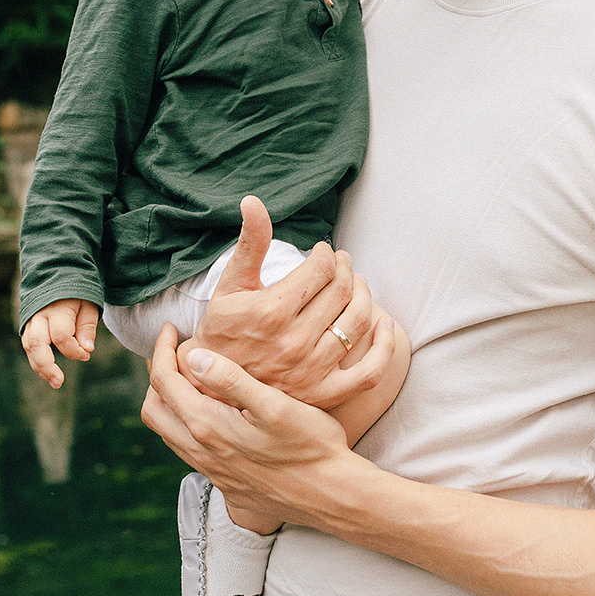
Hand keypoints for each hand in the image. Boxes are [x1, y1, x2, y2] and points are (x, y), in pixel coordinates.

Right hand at [20, 298, 98, 387]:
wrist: (57, 275)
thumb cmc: (76, 292)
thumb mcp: (88, 304)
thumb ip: (87, 327)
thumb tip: (87, 349)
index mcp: (57, 309)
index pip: (62, 336)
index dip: (74, 350)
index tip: (86, 354)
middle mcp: (40, 315)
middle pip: (37, 344)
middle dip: (46, 366)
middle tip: (58, 382)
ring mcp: (31, 320)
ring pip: (29, 347)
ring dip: (39, 367)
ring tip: (54, 381)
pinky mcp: (27, 326)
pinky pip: (28, 345)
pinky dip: (36, 360)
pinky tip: (47, 372)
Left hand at [142, 325, 353, 530]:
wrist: (332, 496)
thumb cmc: (311, 446)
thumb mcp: (275, 406)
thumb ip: (232, 380)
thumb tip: (195, 356)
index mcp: (208, 426)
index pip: (164, 382)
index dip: (161, 349)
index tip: (173, 328)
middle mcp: (201, 452)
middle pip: (154, 410)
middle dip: (157, 375)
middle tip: (173, 351)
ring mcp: (211, 471)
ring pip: (169, 432)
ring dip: (170, 401)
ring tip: (190, 377)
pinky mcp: (224, 482)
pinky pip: (187, 449)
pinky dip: (186, 422)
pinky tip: (213, 411)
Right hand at [191, 196, 393, 408]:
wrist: (210, 385)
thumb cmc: (221, 329)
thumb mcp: (230, 283)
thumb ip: (250, 243)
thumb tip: (253, 200)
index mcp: (272, 310)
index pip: (322, 269)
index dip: (328, 254)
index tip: (323, 251)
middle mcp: (294, 341)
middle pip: (342, 291)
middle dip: (346, 269)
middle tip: (342, 262)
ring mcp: (310, 371)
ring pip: (356, 323)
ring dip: (364, 296)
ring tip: (356, 284)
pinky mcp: (321, 394)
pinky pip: (367, 373)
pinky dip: (383, 349)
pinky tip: (384, 326)